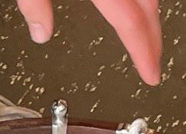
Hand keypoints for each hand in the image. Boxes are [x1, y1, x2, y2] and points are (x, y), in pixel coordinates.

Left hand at [16, 0, 161, 84]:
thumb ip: (33, 2)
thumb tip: (40, 31)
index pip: (129, 21)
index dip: (143, 51)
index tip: (151, 75)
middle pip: (147, 3)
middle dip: (152, 35)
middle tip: (152, 61)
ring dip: (148, 11)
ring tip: (143, 32)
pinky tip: (130, 0)